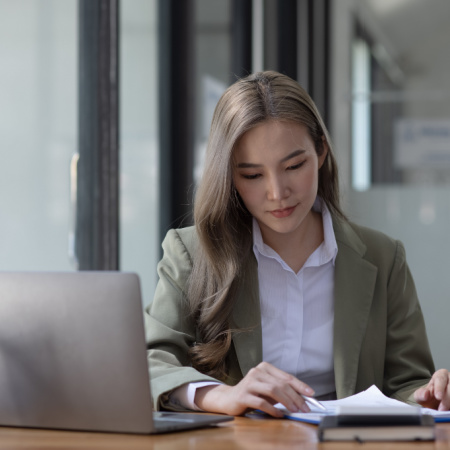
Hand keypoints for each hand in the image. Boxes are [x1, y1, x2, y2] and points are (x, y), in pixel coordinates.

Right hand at [194, 361, 313, 416]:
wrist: (229, 398)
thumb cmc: (253, 393)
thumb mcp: (268, 389)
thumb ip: (282, 390)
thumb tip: (302, 398)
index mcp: (265, 367)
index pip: (286, 377)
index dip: (300, 385)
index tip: (311, 394)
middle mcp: (257, 372)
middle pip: (281, 384)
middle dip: (295, 397)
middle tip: (305, 407)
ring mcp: (249, 382)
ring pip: (273, 390)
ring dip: (286, 402)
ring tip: (294, 410)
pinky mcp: (243, 395)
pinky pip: (262, 402)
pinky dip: (273, 409)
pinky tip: (279, 414)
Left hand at [414, 369, 449, 410]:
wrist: (437, 405)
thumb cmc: (430, 397)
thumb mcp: (422, 396)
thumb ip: (420, 394)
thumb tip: (425, 394)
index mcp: (441, 375)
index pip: (441, 379)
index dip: (439, 388)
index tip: (438, 397)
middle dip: (447, 399)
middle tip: (441, 409)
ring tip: (446, 412)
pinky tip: (449, 412)